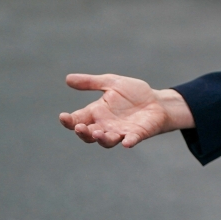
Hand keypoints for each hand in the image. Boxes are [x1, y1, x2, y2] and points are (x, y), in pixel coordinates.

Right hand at [58, 73, 194, 148]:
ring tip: (98, 133)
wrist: (157, 101)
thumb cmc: (133, 94)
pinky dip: (128, 141)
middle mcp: (106, 125)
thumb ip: (91, 82)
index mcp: (97, 113)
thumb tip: (67, 78)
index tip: (63, 117)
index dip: (69, 121)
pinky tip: (126, 142)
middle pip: (88, 134)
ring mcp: (121, 131)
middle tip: (79, 127)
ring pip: (106, 141)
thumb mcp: (112, 83)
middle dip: (83, 132)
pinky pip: (131, 140)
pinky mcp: (137, 134)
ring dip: (101, 138)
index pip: (78, 119)